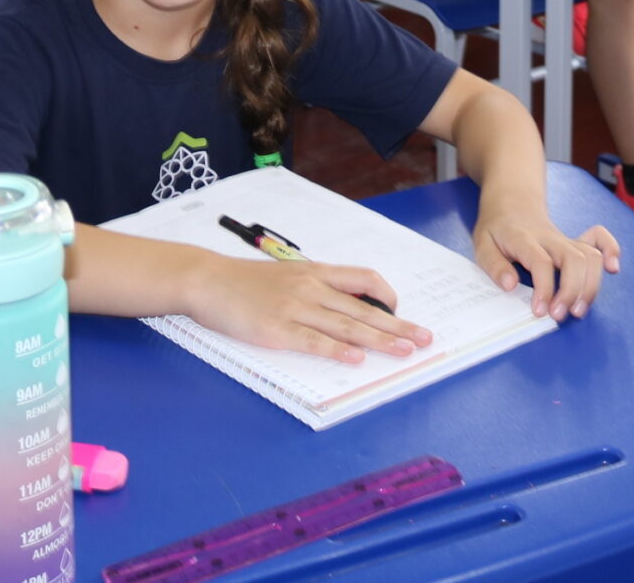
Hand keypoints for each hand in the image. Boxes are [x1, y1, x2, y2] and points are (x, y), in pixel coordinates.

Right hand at [185, 253, 428, 364]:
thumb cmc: (245, 282)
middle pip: (363, 308)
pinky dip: (336, 350)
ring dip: (379, 340)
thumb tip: (343, 307)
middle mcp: (311, 288)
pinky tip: (356, 359)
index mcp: (315, 273)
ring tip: (404, 351)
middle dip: (398, 325)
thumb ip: (314, 288)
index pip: (363, 279)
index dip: (387, 296)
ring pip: (346, 325)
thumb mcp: (286, 275)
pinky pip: (313, 341)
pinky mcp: (276, 330)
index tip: (400, 312)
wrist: (208, 280)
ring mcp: (294, 309)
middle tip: (425, 338)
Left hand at [472, 193, 620, 319]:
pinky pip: (599, 239)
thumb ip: (494, 265)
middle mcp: (549, 237)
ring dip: (590, 286)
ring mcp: (565, 239)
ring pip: (589, 256)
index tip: (540, 311)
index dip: (544, 288)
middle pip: (573, 259)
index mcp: (523, 237)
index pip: (541, 261)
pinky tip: (613, 268)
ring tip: (578, 311)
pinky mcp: (575, 241)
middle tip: (559, 315)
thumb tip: (510, 285)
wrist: (511, 202)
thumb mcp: (482, 244)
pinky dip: (610, 250)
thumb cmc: (496, 228)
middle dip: (571, 291)